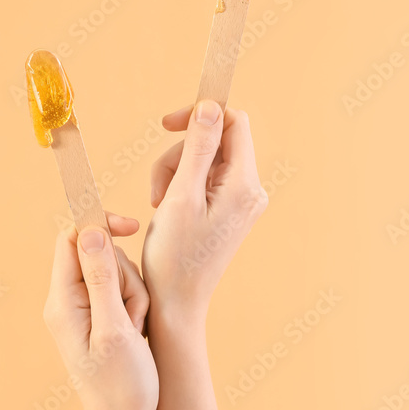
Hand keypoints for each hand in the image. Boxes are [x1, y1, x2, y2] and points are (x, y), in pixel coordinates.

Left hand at [43, 213, 157, 409]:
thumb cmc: (122, 386)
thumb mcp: (116, 328)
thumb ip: (101, 278)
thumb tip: (90, 231)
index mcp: (62, 302)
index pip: (73, 239)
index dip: (102, 226)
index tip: (133, 228)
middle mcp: (67, 304)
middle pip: (100, 256)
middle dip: (126, 274)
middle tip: (133, 314)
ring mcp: (84, 314)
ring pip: (116, 275)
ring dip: (135, 295)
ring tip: (136, 329)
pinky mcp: (100, 323)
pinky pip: (122, 296)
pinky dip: (136, 308)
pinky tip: (138, 334)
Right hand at [142, 101, 267, 325]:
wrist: (177, 302)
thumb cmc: (175, 256)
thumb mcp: (180, 196)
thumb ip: (197, 148)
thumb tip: (210, 107)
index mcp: (244, 185)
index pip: (234, 123)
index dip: (201, 115)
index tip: (167, 123)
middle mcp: (251, 191)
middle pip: (215, 141)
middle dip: (180, 153)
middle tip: (157, 185)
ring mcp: (242, 202)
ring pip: (205, 159)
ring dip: (175, 171)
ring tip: (159, 201)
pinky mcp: (229, 211)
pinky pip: (205, 180)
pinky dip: (182, 186)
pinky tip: (168, 209)